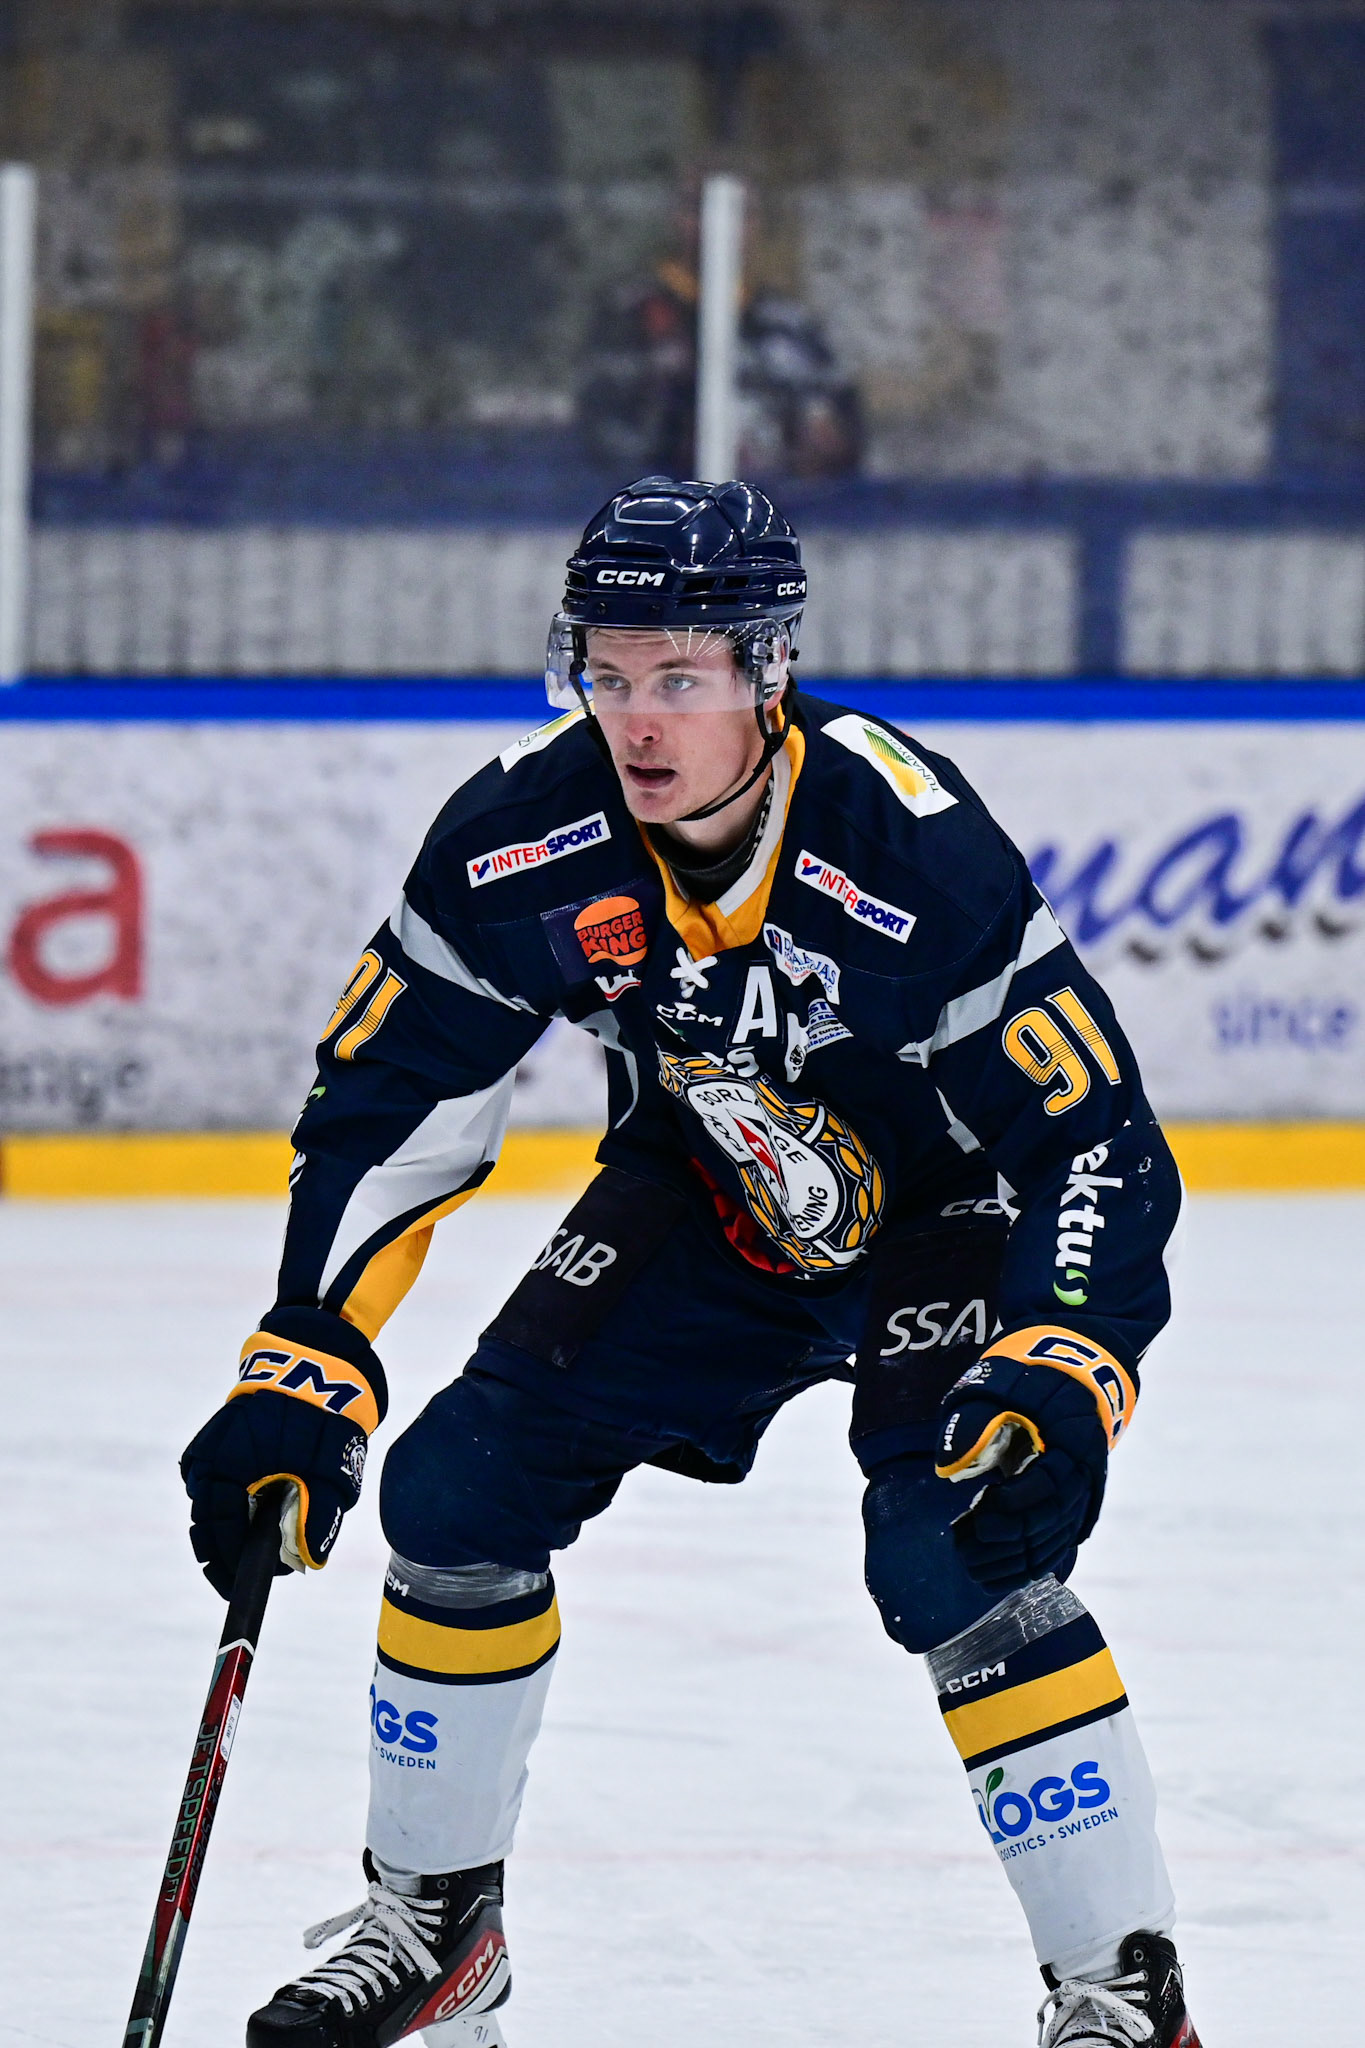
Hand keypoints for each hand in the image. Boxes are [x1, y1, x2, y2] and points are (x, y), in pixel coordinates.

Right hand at [181, 1308, 386, 1597]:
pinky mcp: (220, 1439)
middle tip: (265, 1568)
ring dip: (240, 1524)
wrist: (316, 1357)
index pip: (217, 1538)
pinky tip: (266, 1505)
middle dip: (236, 1551)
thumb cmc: (322, 1413)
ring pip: (218, 1504)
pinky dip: (241, 1498)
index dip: (236, 1569)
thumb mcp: (329, 1471)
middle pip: (212, 1525)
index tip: (254, 1587)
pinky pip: (224, 1482)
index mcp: (222, 1470)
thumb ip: (316, 1520)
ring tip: (271, 1538)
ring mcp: (210, 1449)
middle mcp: (206, 1461)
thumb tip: (307, 1562)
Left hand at [934, 1331, 1134, 1590]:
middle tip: (968, 1542)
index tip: (983, 1506)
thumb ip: (973, 1421)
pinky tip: (1000, 1577)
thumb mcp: (996, 1384)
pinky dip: (1032, 1563)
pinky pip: (1059, 1542)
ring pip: (1057, 1537)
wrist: (1067, 1367)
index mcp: (1073, 1436)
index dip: (1016, 1502)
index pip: (1050, 1483)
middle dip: (1010, 1537)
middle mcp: (1087, 1468)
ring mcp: (1085, 1487)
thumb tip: (948, 1469)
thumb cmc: (1025, 1374)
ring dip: (1017, 1559)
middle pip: (1054, 1518)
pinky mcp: (1075, 1500)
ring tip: (973, 1567)